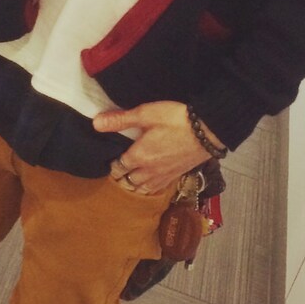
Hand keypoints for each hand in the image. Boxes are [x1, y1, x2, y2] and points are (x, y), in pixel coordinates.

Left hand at [93, 100, 210, 193]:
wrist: (208, 131)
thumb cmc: (176, 120)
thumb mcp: (146, 114)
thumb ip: (120, 120)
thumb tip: (96, 124)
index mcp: (138, 157)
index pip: (117, 168)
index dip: (112, 165)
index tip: (110, 159)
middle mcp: (149, 171)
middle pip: (128, 182)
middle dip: (121, 177)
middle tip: (118, 170)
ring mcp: (164, 176)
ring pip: (142, 189)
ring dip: (134, 185)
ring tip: (131, 178)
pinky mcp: (176, 176)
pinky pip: (157, 189)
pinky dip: (149, 188)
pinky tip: (150, 182)